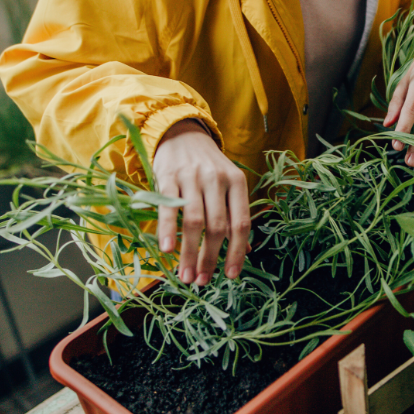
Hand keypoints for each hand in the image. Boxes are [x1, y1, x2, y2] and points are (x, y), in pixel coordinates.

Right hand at [152, 120, 250, 285]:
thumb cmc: (207, 166)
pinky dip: (168, 232)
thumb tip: (246, 251)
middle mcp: (217, 179)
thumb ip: (234, 214)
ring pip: (194, 222)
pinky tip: (167, 251)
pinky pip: (169, 209)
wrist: (181, 133)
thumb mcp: (228, 184)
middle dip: (210, 258)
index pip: (241, 223)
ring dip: (189, 253)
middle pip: (217, 226)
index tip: (230, 276)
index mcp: (237, 182)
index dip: (237, 252)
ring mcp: (192, 177)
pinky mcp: (169, 177)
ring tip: (186, 275)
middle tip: (202, 281)